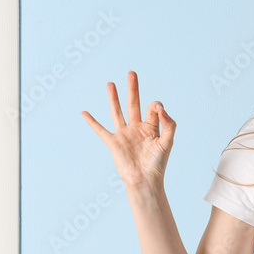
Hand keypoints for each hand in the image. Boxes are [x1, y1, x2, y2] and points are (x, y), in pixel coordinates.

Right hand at [81, 70, 175, 189]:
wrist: (144, 180)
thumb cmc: (158, 163)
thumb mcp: (168, 141)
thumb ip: (168, 123)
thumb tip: (160, 106)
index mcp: (151, 127)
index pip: (153, 109)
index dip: (156, 106)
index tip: (158, 109)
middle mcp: (137, 128)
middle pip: (134, 104)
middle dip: (133, 89)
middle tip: (132, 73)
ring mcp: (124, 134)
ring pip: (118, 112)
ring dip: (114, 98)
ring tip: (111, 83)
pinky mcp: (114, 143)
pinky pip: (101, 130)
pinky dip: (92, 122)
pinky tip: (84, 112)